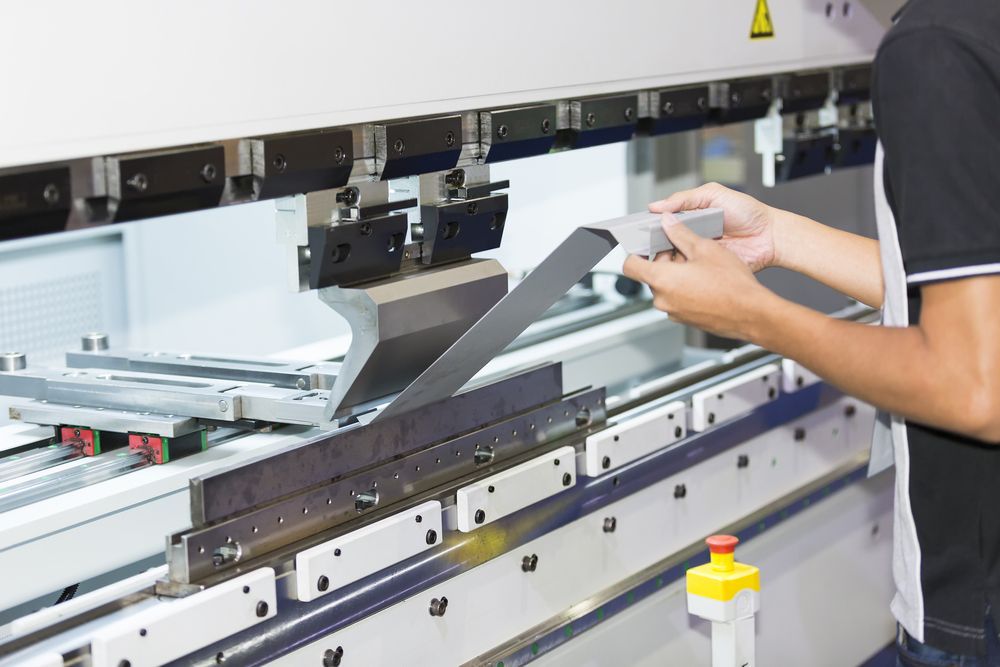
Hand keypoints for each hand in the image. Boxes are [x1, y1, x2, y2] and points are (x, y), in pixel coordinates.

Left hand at [623, 215, 776, 340]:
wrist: (752, 313)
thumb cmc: (732, 284)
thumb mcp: (705, 248)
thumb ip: (681, 233)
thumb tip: (668, 222)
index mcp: (661, 279)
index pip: (630, 265)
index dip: (637, 253)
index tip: (646, 247)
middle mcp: (663, 299)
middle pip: (651, 274)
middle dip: (665, 260)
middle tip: (686, 251)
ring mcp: (673, 312)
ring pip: (666, 287)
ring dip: (677, 274)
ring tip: (700, 266)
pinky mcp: (685, 319)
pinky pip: (677, 299)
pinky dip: (685, 288)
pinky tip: (706, 281)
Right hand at [649, 182, 777, 272]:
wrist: (769, 236)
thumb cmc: (748, 213)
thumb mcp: (714, 194)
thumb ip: (685, 198)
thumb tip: (657, 206)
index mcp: (691, 217)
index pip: (664, 222)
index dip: (651, 225)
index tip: (640, 228)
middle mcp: (692, 236)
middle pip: (664, 242)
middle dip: (656, 242)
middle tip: (652, 241)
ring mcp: (698, 253)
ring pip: (672, 257)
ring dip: (667, 255)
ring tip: (666, 250)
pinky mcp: (706, 268)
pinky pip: (688, 270)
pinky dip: (682, 268)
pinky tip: (681, 261)